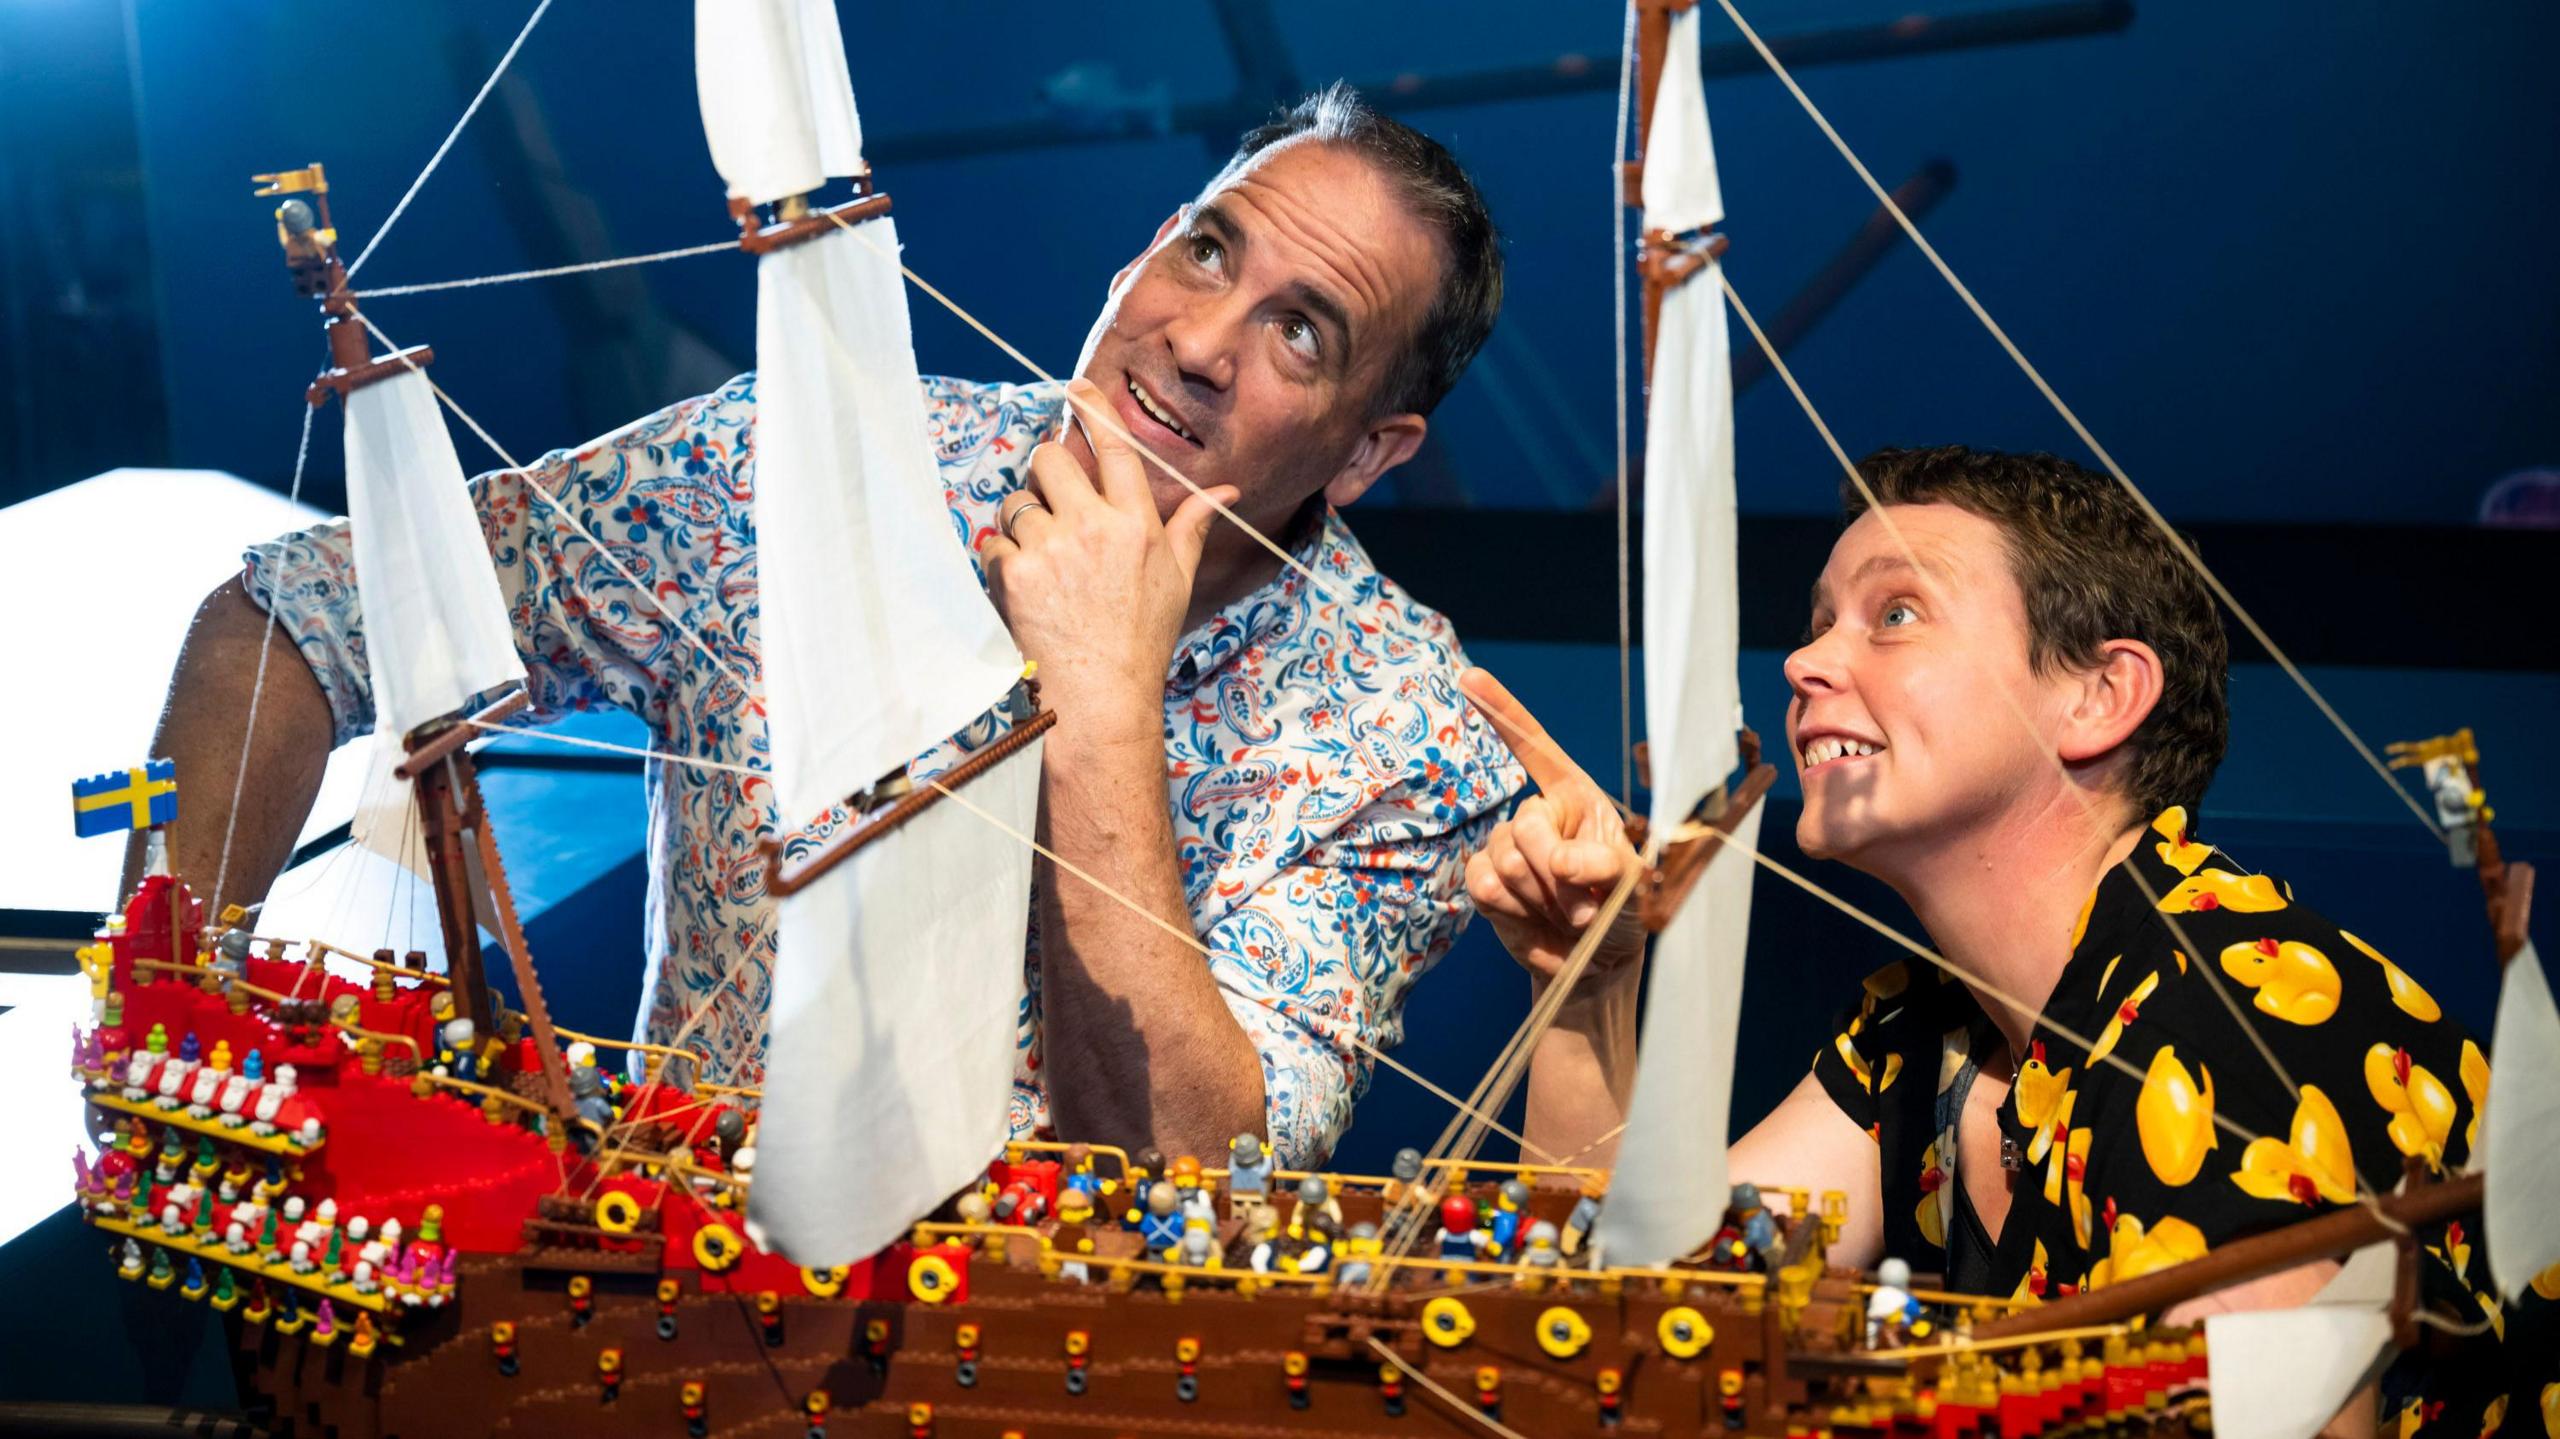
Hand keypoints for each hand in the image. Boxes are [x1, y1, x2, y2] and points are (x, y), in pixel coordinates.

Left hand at [979, 379, 1237, 726]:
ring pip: (1017, 503)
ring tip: (1043, 562)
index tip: (1077, 388)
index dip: (1093, 410)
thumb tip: (1228, 491)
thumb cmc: (1142, 639)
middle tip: (1052, 502)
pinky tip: (1025, 588)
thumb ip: (1194, 524)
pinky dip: (1002, 561)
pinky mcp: (1013, 574)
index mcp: (1137, 524)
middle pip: (1049, 459)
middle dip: (1045, 473)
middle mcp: (1094, 527)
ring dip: (1022, 524)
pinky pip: (993, 543)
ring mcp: (1051, 549)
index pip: (1115, 448)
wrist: (1101, 697)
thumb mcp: (1177, 578)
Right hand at [1460, 666, 1647, 990]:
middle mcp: (1539, 815)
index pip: (1537, 748)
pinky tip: (1531, 919)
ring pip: (1504, 857)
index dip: (1503, 711)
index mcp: (1577, 798)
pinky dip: (1511, 910)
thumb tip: (1561, 861)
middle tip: (1583, 902)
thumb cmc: (1623, 913)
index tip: (1468, 678)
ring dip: (1539, 896)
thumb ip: (1604, 866)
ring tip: (1563, 912)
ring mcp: (1508, 847)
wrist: (1593, 963)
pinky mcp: (1485, 882)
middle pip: (1525, 823)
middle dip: (1555, 869)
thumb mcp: (1634, 887)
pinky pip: (1482, 884)